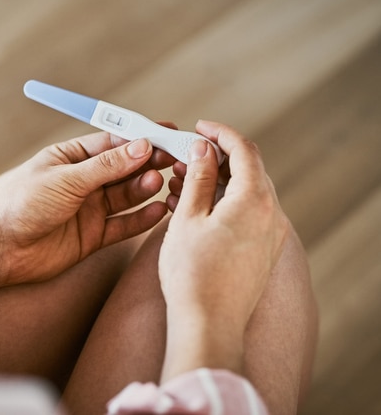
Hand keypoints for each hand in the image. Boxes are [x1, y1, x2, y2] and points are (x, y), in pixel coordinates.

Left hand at [0, 132, 173, 304]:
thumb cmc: (19, 202)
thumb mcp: (65, 178)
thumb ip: (106, 166)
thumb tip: (141, 146)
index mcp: (71, 157)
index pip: (114, 142)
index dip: (141, 138)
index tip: (169, 135)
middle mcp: (82, 182)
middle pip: (125, 168)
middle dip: (150, 163)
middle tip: (174, 160)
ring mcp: (88, 209)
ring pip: (127, 196)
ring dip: (146, 188)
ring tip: (160, 183)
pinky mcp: (92, 237)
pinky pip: (123, 226)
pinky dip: (142, 219)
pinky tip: (159, 211)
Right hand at [159, 120, 289, 379]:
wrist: (209, 324)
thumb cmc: (193, 273)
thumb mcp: (187, 217)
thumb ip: (197, 178)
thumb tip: (202, 150)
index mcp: (254, 200)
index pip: (244, 150)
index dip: (220, 133)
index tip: (199, 127)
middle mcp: (271, 214)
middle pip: (248, 170)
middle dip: (215, 158)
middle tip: (183, 157)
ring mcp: (270, 235)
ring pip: (246, 193)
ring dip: (217, 182)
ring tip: (181, 183)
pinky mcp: (263, 251)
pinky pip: (247, 214)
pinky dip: (223, 203)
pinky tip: (195, 209)